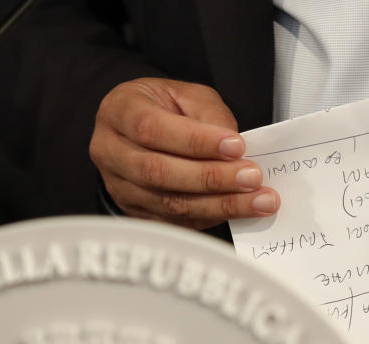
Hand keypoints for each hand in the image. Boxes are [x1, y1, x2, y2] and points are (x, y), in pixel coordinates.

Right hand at [89, 78, 278, 229]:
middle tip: (252, 178)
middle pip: (158, 171)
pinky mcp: (136, 213)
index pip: (153, 129)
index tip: (237, 147)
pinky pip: (175, 222)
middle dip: (211, 178)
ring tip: (258, 200)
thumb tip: (234, 150)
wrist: (138, 131)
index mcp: (119, 111)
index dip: (196, 141)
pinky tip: (239, 212)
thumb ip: (209, 115)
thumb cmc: (166, 109)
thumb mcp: (187, 95)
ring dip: (219, 204)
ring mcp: (119, 187)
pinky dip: (210, 218)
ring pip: (168, 203)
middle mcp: (111, 151)